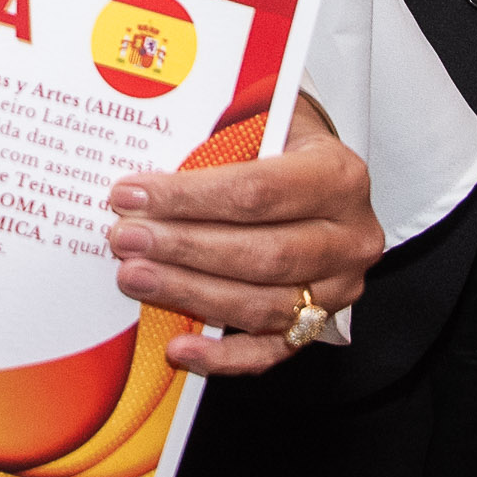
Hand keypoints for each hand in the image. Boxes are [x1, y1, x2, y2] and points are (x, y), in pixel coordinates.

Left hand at [105, 94, 380, 377]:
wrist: (321, 174)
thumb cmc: (284, 143)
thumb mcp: (263, 120)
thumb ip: (219, 138)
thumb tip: (151, 168)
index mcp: (339, 177)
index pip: (257, 192)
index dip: (189, 198)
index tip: (133, 195)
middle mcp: (349, 237)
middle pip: (261, 254)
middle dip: (184, 248)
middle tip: (126, 239)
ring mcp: (338, 287)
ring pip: (262, 305)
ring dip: (190, 294)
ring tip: (135, 277)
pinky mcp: (319, 323)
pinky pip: (270, 351)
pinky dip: (222, 356)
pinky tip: (178, 346)